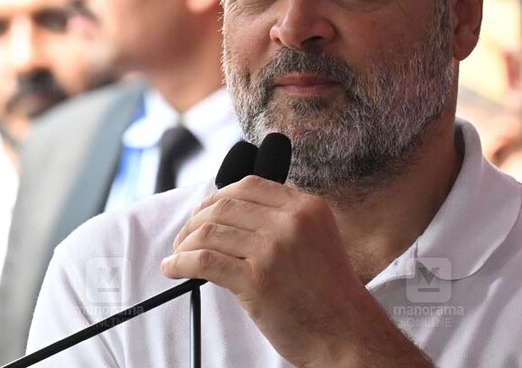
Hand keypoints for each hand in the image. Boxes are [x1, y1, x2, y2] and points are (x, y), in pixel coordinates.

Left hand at [162, 175, 430, 366]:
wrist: (347, 334)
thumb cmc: (329, 295)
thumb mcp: (318, 240)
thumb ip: (284, 221)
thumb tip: (228, 215)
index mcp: (307, 207)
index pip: (249, 186)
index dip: (217, 197)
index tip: (203, 213)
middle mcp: (291, 221)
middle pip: (224, 205)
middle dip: (195, 220)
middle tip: (184, 238)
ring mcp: (273, 249)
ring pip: (210, 231)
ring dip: (185, 243)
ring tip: (178, 255)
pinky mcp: (256, 279)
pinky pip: (204, 260)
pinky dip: (182, 263)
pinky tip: (174, 269)